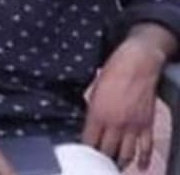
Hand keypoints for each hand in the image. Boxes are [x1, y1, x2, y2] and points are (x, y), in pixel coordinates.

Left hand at [82, 36, 166, 169]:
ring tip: (113, 167)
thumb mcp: (94, 90)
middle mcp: (115, 123)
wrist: (137, 63)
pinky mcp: (147, 125)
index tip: (81, 155)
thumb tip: (90, 124)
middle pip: (106, 151)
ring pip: (126, 153)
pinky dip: (143, 159)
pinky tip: (140, 167)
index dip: (84, 150)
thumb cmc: (113, 72)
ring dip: (119, 162)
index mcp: (97, 113)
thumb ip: (92, 110)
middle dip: (100, 160)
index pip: (88, 141)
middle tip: (96, 163)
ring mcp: (132, 126)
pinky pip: (146, 148)